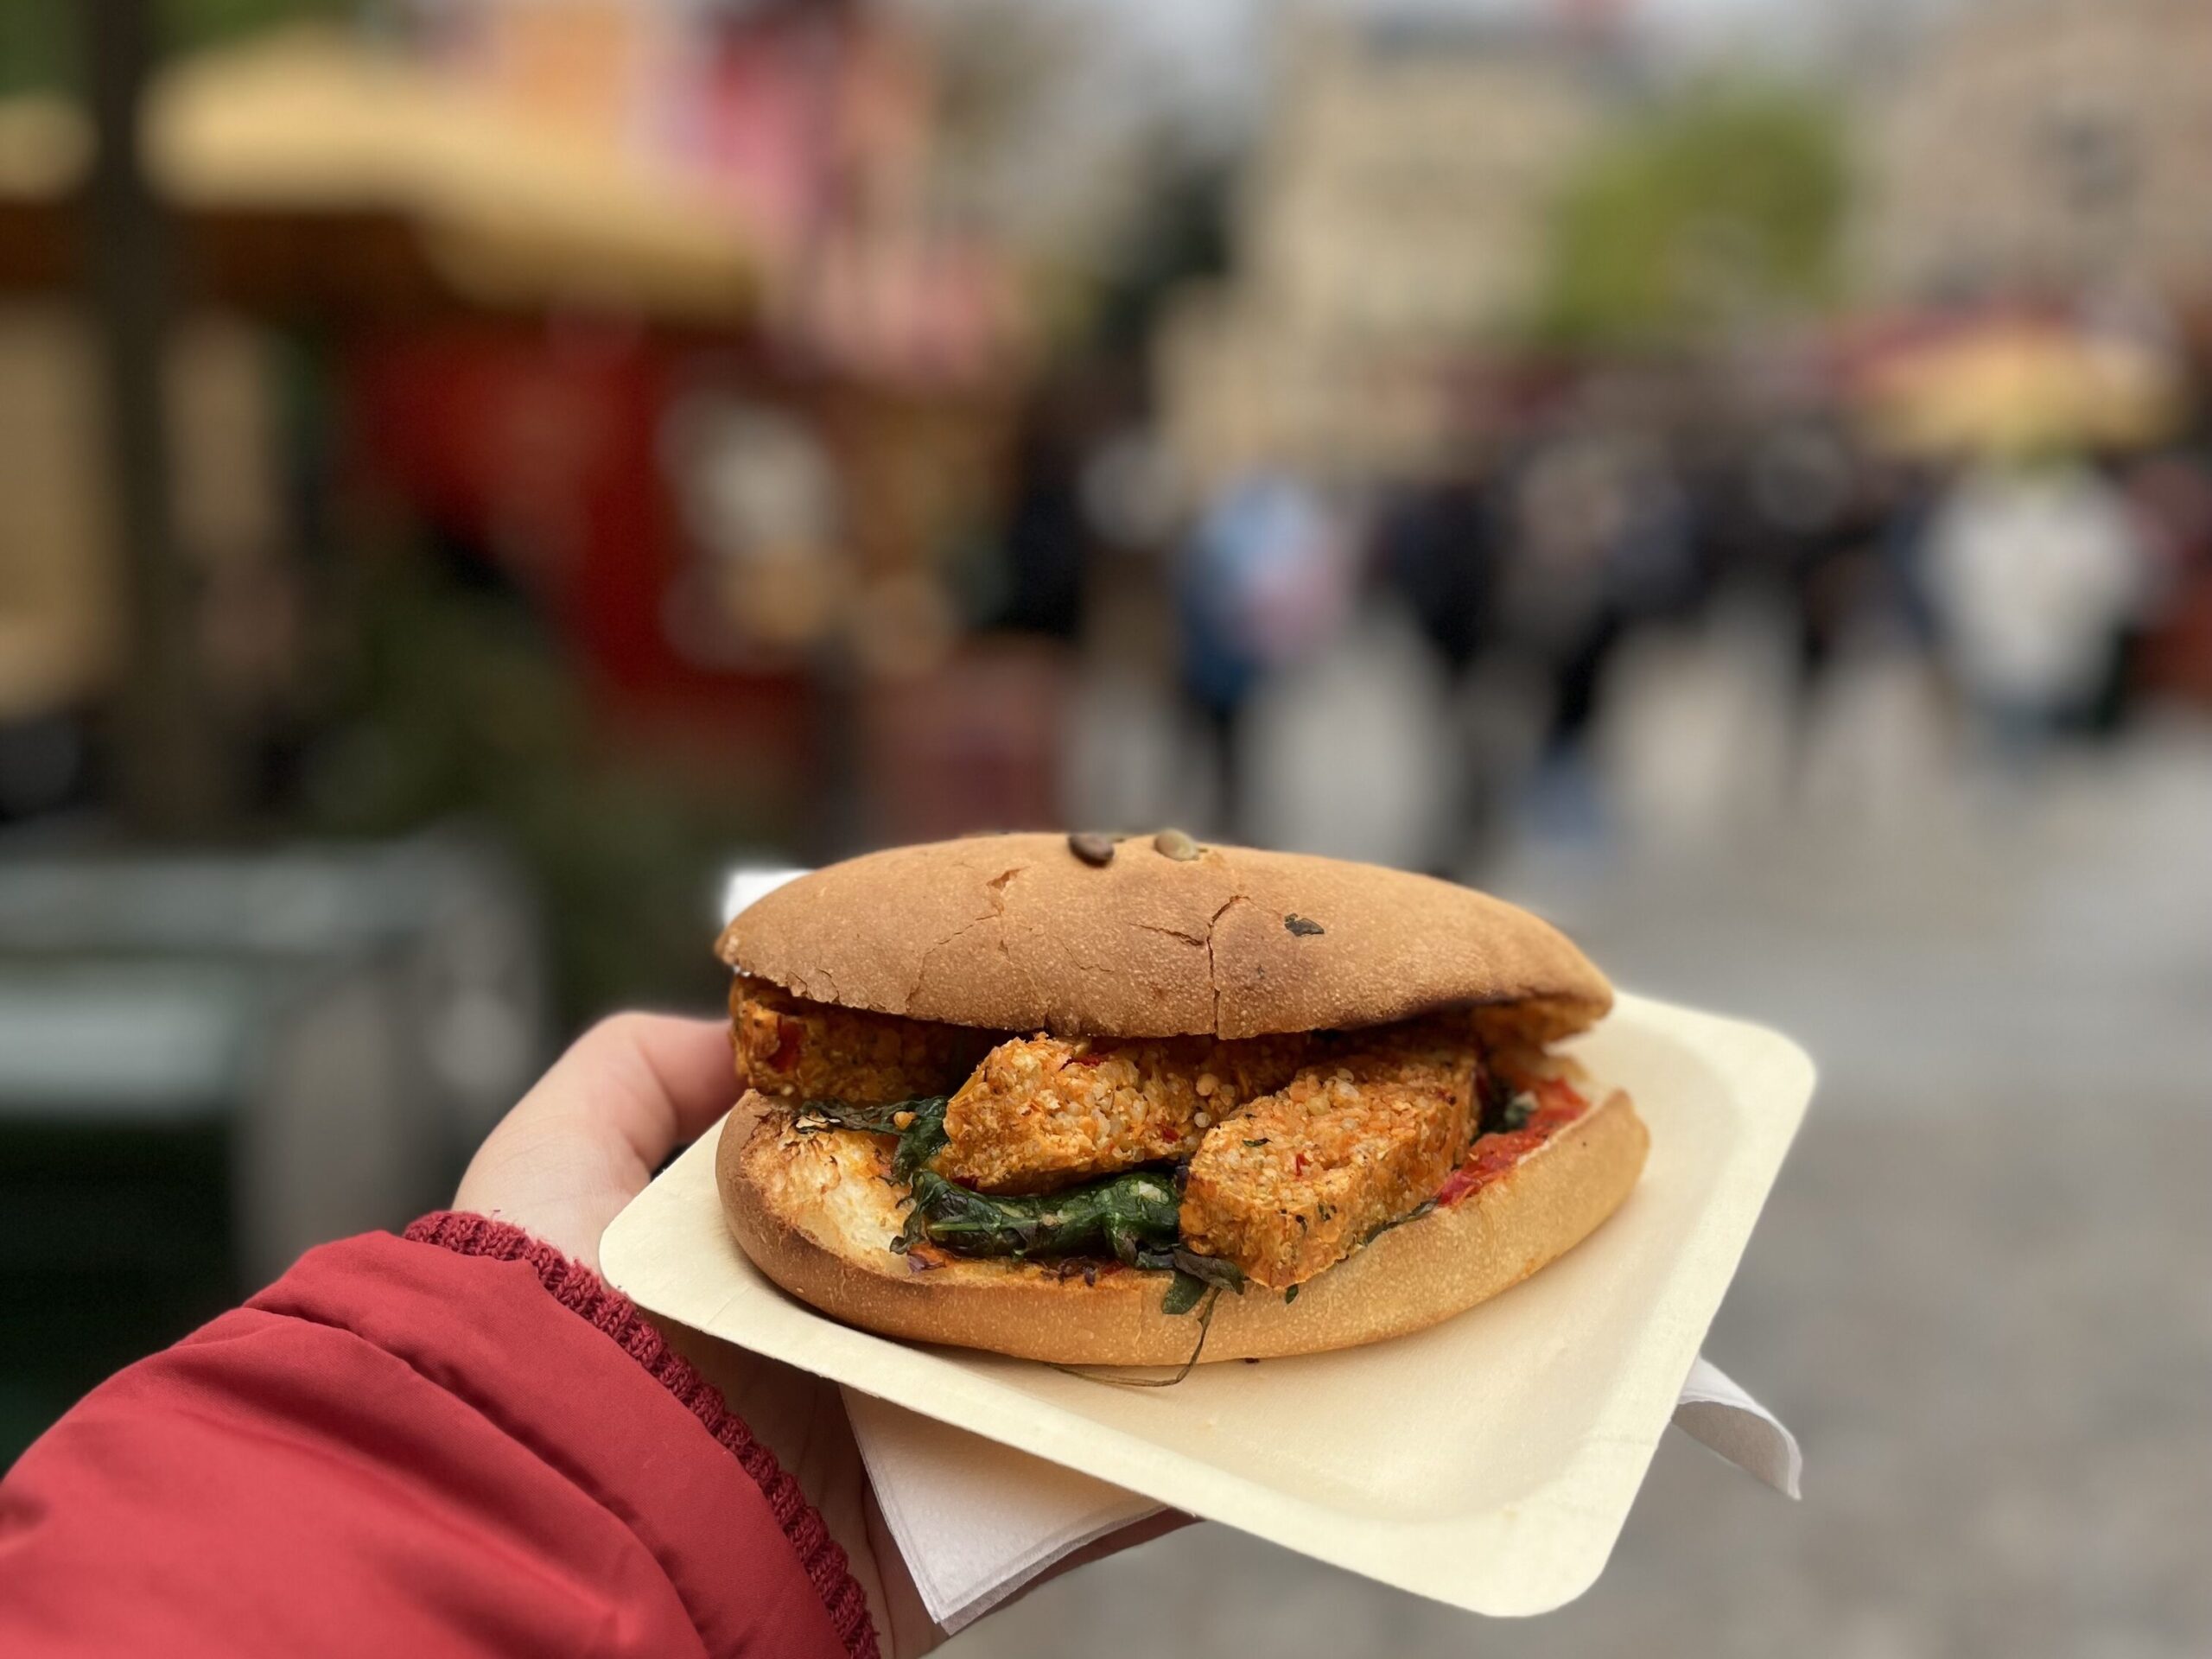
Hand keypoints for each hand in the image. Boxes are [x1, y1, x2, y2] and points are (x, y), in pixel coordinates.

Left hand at [454, 1013, 1182, 1656]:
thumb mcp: (555, 1159)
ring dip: (1152, 1332)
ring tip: (1255, 1265)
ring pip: (1061, 1380)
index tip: (1079, 1048)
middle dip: (1102, 1218)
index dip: (996, 1119)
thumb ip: (636, 1073)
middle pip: (1005, 1273)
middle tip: (1204, 1150)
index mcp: (780, 1261)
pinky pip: (1076, 1503)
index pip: (918, 1178)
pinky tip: (1249, 1404)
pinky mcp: (949, 1543)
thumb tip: (748, 1025)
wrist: (561, 1506)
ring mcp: (910, 1451)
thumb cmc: (543, 1324)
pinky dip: (1163, 1467)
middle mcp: (852, 1351)